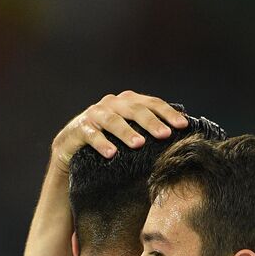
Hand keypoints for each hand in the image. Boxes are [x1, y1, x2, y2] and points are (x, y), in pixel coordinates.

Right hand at [51, 90, 190, 170]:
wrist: (71, 151)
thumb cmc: (108, 144)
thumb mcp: (130, 134)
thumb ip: (148, 131)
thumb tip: (182, 134)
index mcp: (128, 102)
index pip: (152, 103)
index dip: (168, 113)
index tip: (183, 126)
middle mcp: (112, 104)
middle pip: (134, 109)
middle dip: (151, 122)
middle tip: (165, 135)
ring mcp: (94, 115)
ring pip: (113, 120)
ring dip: (127, 132)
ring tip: (139, 144)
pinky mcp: (78, 129)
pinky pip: (92, 135)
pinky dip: (102, 143)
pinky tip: (111, 154)